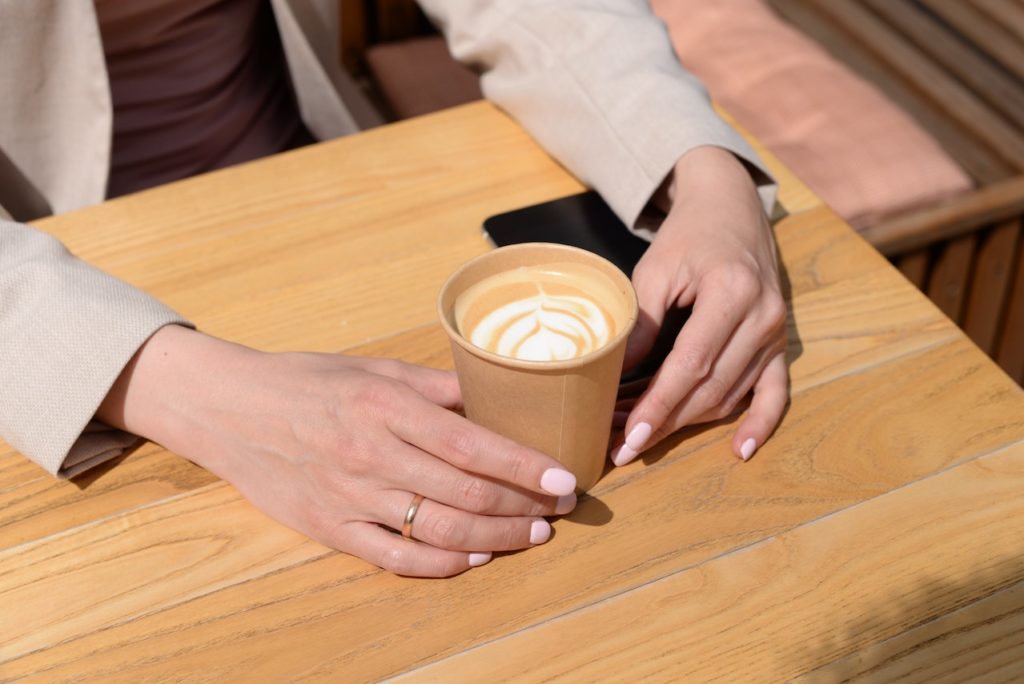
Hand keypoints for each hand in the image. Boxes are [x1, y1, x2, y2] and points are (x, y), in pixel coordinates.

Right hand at [98, 326, 577, 576]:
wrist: (228, 409)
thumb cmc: (306, 380)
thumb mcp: (374, 367)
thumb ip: (436, 385)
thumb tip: (494, 395)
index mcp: (386, 407)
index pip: (472, 445)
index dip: (525, 467)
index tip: (563, 479)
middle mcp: (372, 455)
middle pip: (465, 493)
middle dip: (523, 506)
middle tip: (557, 509)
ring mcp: (351, 497)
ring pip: (439, 529)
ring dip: (495, 537)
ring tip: (531, 535)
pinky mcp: (331, 529)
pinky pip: (394, 556)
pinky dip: (440, 562)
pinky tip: (474, 557)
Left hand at [612, 146, 788, 465]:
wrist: (730, 208)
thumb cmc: (688, 237)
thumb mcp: (655, 269)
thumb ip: (641, 323)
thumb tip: (612, 378)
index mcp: (732, 291)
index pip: (691, 364)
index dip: (659, 405)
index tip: (630, 437)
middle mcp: (763, 316)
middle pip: (711, 387)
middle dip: (666, 422)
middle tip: (625, 446)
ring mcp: (777, 332)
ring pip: (733, 395)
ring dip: (689, 423)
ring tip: (646, 438)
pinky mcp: (780, 342)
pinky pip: (775, 392)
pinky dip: (760, 423)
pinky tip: (740, 452)